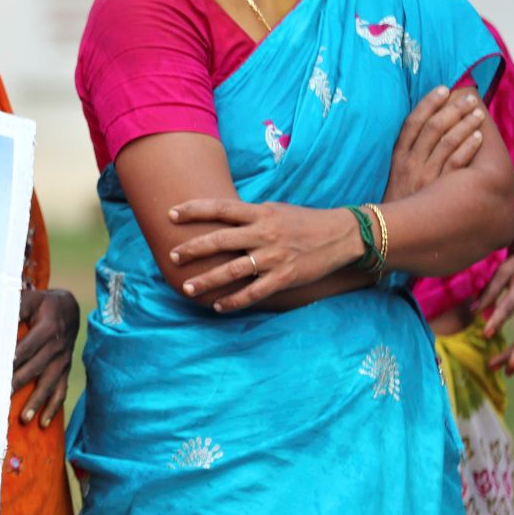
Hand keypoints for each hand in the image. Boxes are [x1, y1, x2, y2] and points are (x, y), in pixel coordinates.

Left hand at [12, 288, 77, 426]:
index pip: (27, 347)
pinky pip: (61, 391)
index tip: (0, 371)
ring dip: (37, 402)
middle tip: (2, 398)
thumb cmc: (43, 304)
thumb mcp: (31, 299)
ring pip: (49, 384)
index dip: (14, 359)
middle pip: (36, 368)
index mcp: (48, 328)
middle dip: (19, 383)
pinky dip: (53, 408)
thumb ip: (15, 307)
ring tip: (24, 419)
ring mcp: (62, 361)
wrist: (70, 308)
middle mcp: (57, 347)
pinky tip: (43, 423)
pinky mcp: (65, 370)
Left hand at [168, 200, 358, 311]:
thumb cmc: (305, 222)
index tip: (170, 214)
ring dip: (208, 280)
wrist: (343, 235)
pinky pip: (254, 292)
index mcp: (260, 213)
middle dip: (193, 249)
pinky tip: (218, 307)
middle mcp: (264, 233)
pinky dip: (234, 301)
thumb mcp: (275, 210)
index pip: (220, 208)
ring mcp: (274, 256)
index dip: (193, 210)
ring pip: (233, 270)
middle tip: (172, 256)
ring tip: (188, 288)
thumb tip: (220, 219)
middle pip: (220, 239)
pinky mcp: (285, 277)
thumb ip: (249, 216)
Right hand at [384, 86, 486, 200]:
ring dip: (464, 124)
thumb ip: (410, 158)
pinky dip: (467, 147)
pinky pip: (456, 164)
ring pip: (445, 141)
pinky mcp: (438, 191)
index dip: (428, 103)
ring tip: (478, 113)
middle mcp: (409, 164)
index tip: (444, 89)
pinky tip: (479, 137)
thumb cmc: (399, 208)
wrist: (390, 238)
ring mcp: (424, 177)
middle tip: (470, 98)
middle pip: (431, 128)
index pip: (412, 123)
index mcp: (397, 159)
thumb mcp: (397, 179)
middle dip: (453, 109)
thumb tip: (431, 135)